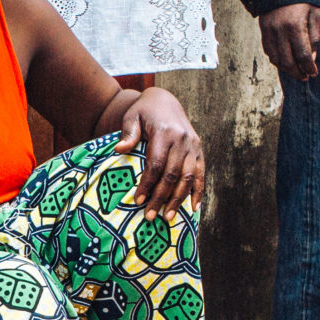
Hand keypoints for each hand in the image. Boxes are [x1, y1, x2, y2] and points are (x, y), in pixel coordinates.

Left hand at [116, 87, 205, 210]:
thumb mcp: (132, 117)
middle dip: (161, 197)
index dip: (148, 184)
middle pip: (172, 174)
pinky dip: (199, 191)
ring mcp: (193, 146)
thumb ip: (128, 133)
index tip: (138, 200)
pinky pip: (200, 174)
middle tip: (150, 216)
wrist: (164, 102)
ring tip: (168, 217)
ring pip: (187, 177)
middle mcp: (183, 140)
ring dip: (178, 199)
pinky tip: (194, 208)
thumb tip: (119, 149)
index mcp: (165, 132)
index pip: (156, 164)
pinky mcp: (199, 151)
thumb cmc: (143, 112)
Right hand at [258, 2, 319, 80]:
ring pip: (276, 59)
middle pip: (288, 61)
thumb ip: (315, 36)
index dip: (309, 67)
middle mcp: (280, 30)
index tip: (313, 73)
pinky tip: (285, 61)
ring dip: (287, 69)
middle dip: (298, 72)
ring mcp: (269, 31)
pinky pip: (268, 52)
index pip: (303, 54)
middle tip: (305, 76)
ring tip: (296, 71)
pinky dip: (277, 60)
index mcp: (295, 25)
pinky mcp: (263, 31)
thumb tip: (312, 58)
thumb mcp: (315, 13)